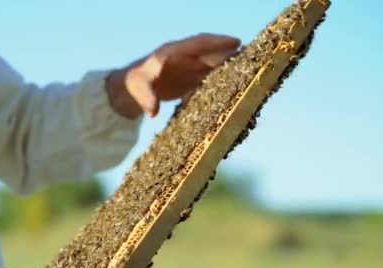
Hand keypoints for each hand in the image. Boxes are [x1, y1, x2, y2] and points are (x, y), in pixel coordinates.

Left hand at [106, 33, 240, 117]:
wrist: (131, 91)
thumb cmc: (134, 85)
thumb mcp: (138, 90)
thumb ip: (146, 97)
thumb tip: (152, 110)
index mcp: (172, 53)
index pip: (198, 43)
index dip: (217, 42)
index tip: (236, 42)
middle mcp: (183, 58)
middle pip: (210, 53)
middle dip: (230, 54)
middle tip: (252, 57)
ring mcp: (187, 68)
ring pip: (211, 64)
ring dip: (228, 66)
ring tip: (249, 70)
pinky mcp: (189, 80)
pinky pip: (208, 77)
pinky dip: (220, 80)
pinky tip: (234, 86)